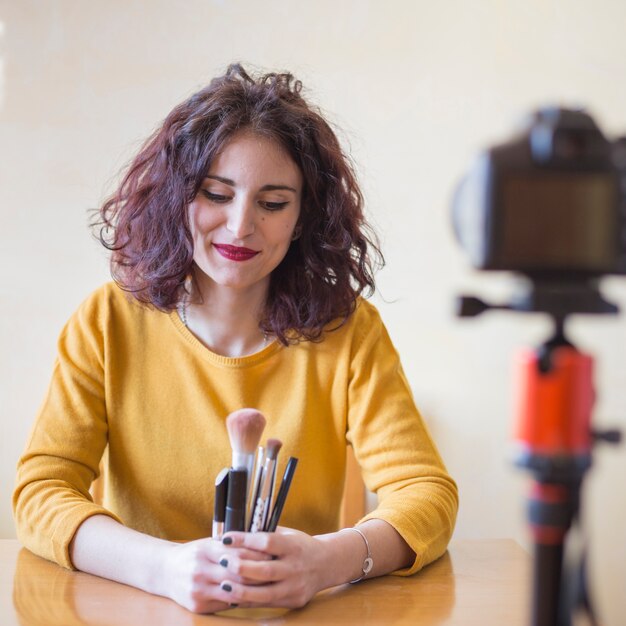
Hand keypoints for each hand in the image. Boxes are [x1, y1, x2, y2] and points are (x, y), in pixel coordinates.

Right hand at [159, 537, 271, 612]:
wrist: (165, 571)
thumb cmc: (193, 554)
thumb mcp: (208, 543)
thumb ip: (230, 544)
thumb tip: (259, 541)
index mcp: (205, 550)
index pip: (238, 553)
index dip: (257, 554)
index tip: (272, 554)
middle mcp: (199, 570)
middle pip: (238, 573)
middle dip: (259, 573)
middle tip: (276, 571)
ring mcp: (197, 590)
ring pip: (233, 591)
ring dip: (252, 589)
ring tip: (268, 584)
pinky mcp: (197, 606)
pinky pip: (225, 604)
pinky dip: (240, 599)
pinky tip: (251, 595)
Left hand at [215, 528, 332, 608]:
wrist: (327, 564)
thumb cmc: (301, 546)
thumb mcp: (287, 534)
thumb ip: (265, 534)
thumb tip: (236, 534)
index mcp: (293, 546)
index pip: (267, 542)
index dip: (245, 540)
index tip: (226, 538)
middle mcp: (295, 568)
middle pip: (264, 571)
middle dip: (240, 567)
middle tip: (221, 561)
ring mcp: (295, 587)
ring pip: (264, 593)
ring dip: (240, 590)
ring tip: (222, 584)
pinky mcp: (293, 601)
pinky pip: (266, 604)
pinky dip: (248, 601)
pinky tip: (233, 597)